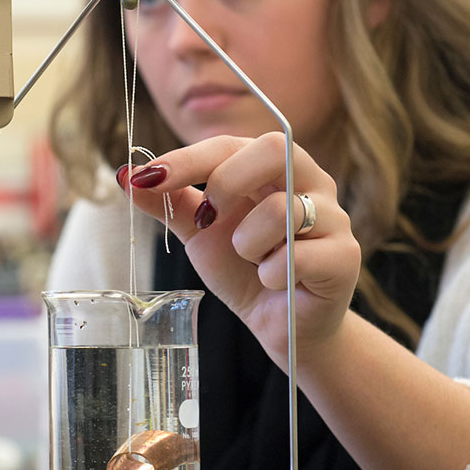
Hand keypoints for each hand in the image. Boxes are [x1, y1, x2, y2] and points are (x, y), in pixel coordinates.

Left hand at [119, 133, 360, 369]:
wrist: (281, 326)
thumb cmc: (246, 270)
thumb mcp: (200, 233)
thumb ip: (169, 203)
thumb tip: (124, 174)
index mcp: (274, 166)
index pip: (230, 143)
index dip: (187, 157)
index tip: (149, 177)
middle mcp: (310, 180)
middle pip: (274, 149)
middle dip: (227, 182)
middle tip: (207, 219)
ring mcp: (334, 217)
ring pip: (282, 210)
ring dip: (248, 243)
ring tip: (252, 261)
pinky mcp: (345, 257)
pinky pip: (298, 257)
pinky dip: (271, 275)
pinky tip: (274, 283)